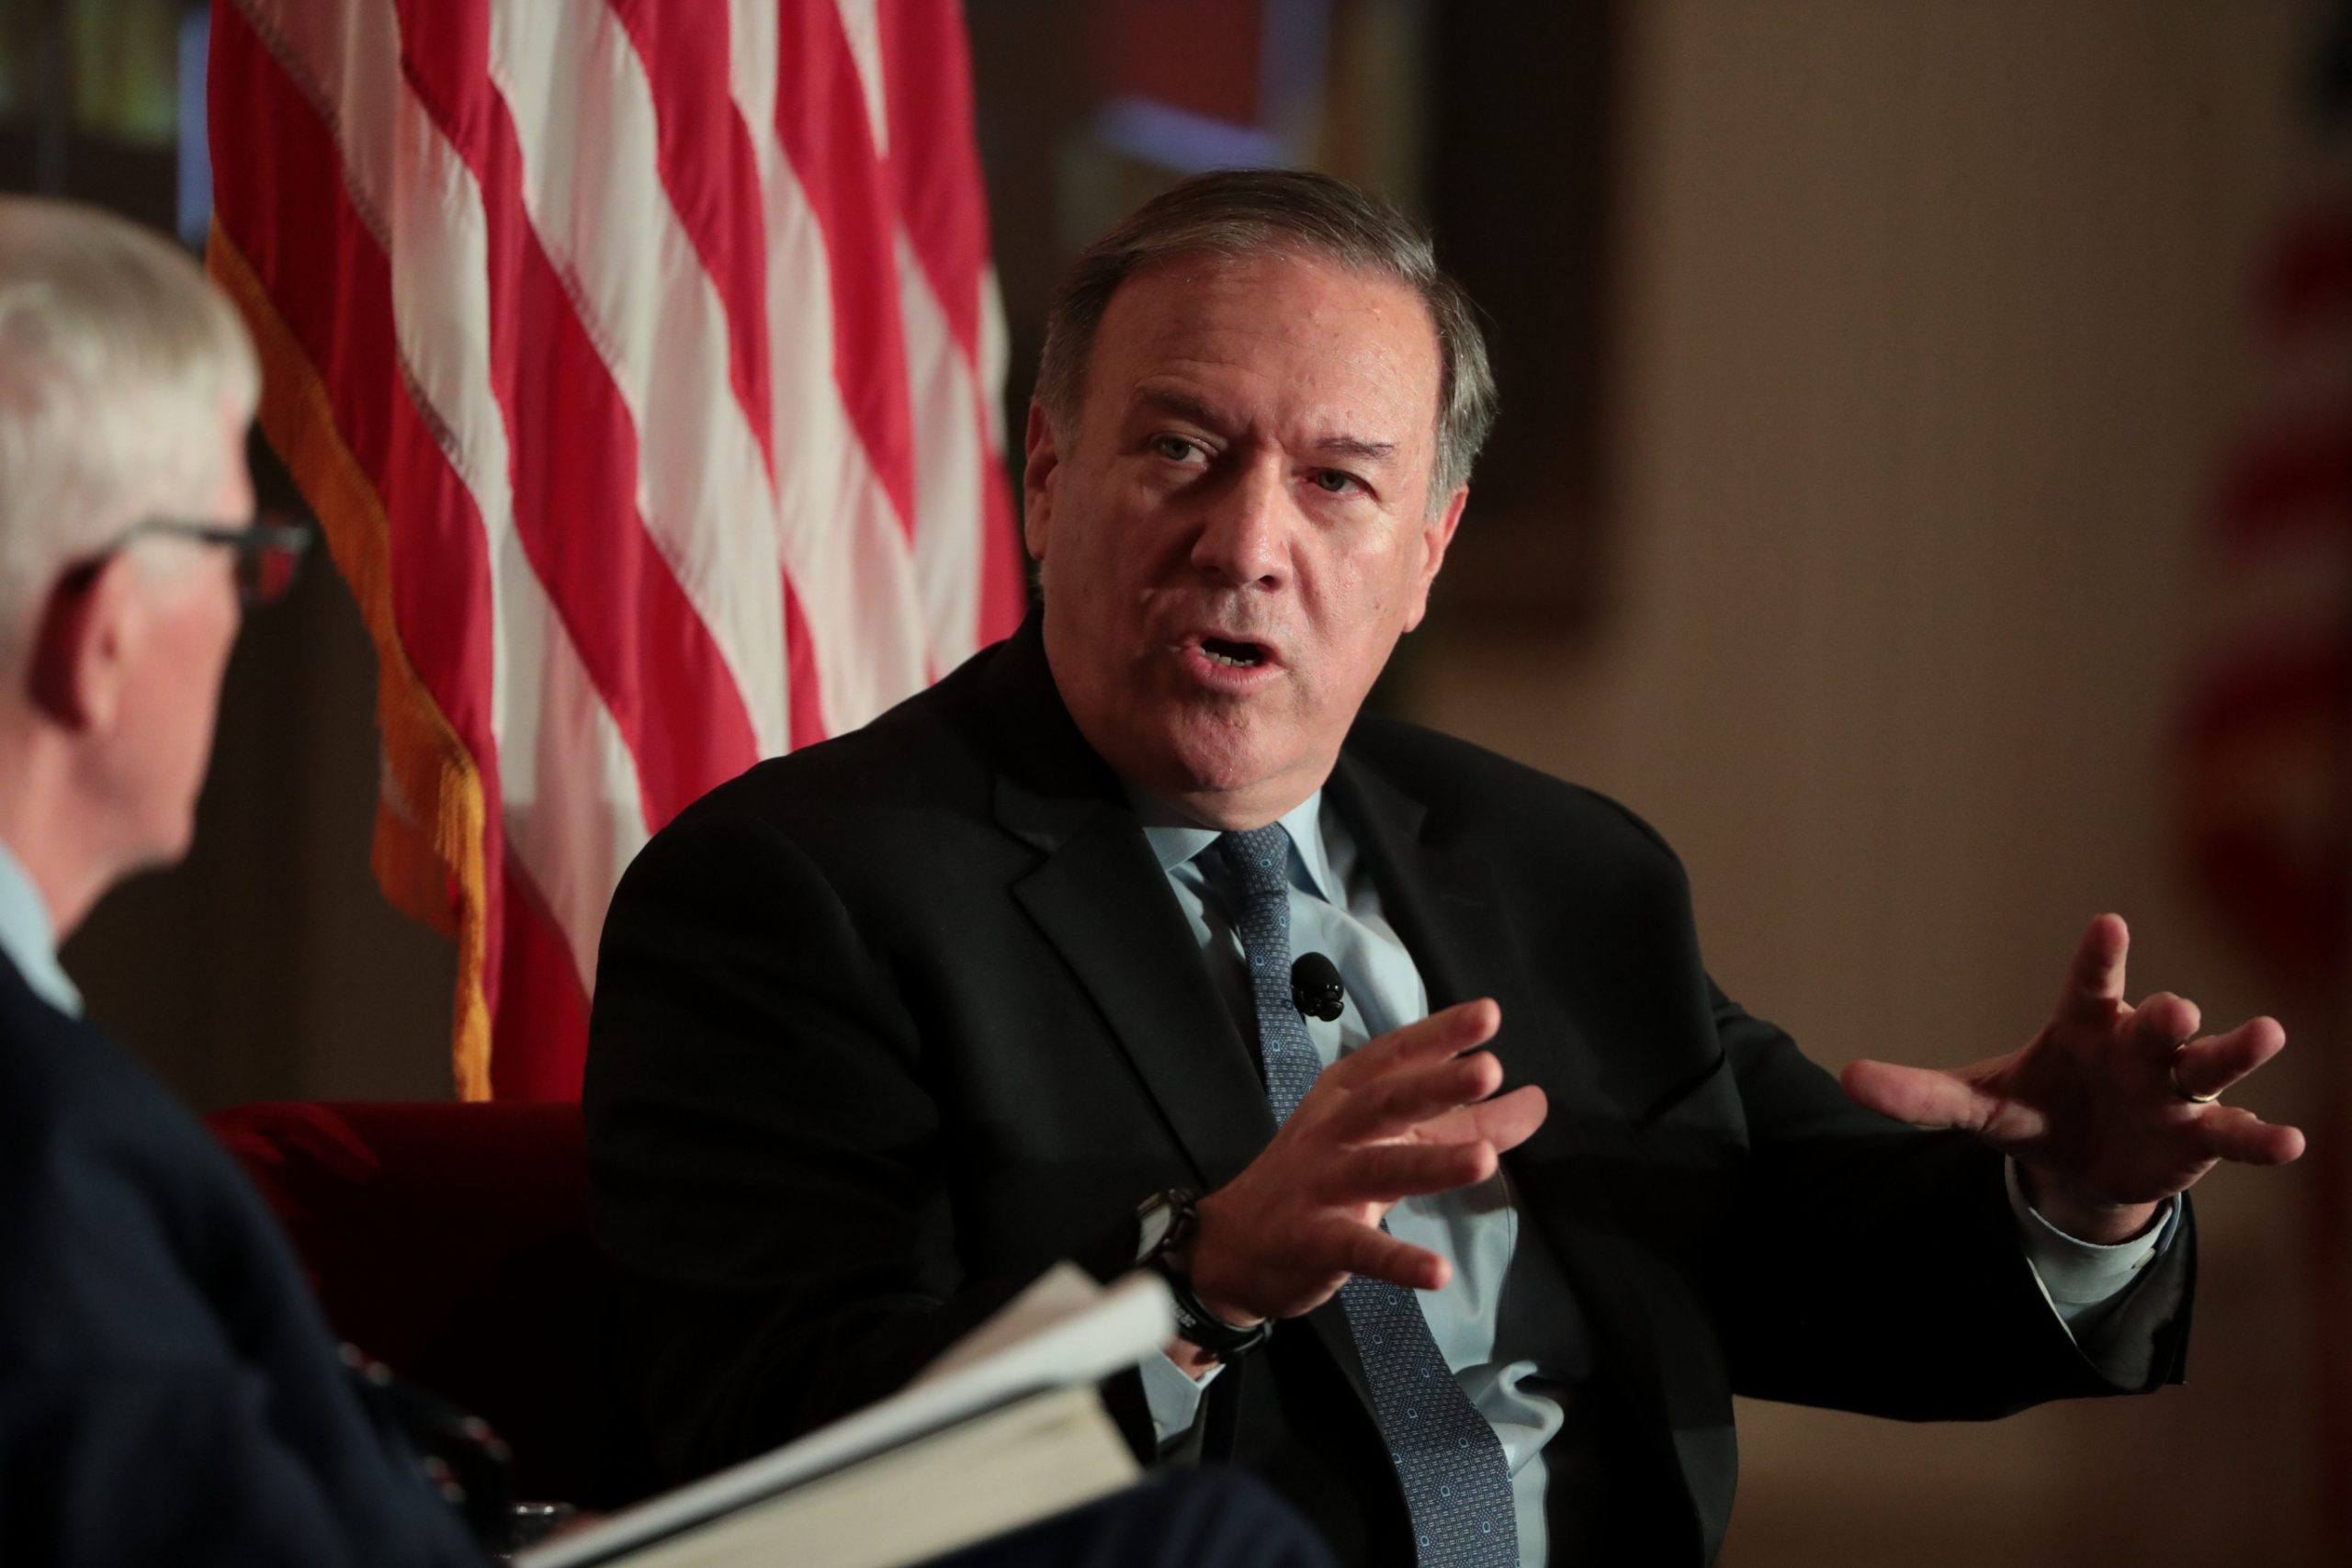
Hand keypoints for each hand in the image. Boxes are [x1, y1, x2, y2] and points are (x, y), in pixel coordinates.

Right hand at [1181, 1000, 1546, 1345]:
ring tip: (1485, 1162)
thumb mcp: (1388, 1139)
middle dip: (1436, 1084)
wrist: (1232, 1245)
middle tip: (1490, 1069)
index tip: (1488, 1014)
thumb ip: (1462, 1122)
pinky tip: (1437, 1272)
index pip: (1395, 1056)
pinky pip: (1358, 1249)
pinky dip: (1396, 1260)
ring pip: (1378, 1169)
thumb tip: (1536, 1100)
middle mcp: (1333, 1130)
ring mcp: (1320, 1184)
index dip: (1439, 1035)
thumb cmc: (1320, 1177)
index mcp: (1348, 1095)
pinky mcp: (1313, 1240)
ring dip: (1431, 1163)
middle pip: (1387, 1101)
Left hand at [1840, 914, 2304, 1242]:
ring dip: (2235, 1051)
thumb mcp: (1974, 1103)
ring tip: (2266, 1033)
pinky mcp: (2199, 1137)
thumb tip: (1846, 1079)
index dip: (2099, 956)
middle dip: (2167, 1016)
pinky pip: (2235, 1133)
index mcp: (2083, 1024)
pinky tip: (2290, 1142)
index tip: (2108, 924)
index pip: (2089, 981)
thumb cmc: (2034, 1107)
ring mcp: (2174, 1090)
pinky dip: (2260, 1137)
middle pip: (2155, 1023)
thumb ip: (1918, 1092)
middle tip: (2173, 1007)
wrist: (2078, 1163)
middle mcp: (2137, 1046)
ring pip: (2209, 1064)